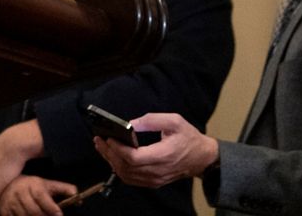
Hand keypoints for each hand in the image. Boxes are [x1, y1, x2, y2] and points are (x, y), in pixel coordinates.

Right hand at [0, 175, 75, 215]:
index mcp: (32, 185)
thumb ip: (63, 189)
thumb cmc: (32, 187)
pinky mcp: (4, 212)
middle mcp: (20, 193)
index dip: (51, 207)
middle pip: (34, 211)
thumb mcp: (47, 184)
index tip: (59, 215)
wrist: (7, 186)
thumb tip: (78, 197)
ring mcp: (11, 203)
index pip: (41, 197)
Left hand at [93, 113, 216, 188]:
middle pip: (126, 167)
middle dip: (109, 153)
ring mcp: (155, 179)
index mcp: (163, 155)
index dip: (118, 149)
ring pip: (126, 175)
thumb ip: (152, 120)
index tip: (109, 137)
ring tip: (102, 146)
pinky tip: (113, 157)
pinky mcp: (153, 182)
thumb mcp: (174, 121)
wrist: (202, 158)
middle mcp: (158, 171)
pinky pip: (131, 179)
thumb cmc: (188, 138)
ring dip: (111, 161)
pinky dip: (119, 168)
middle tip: (99, 139)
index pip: (134, 158)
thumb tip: (131, 123)